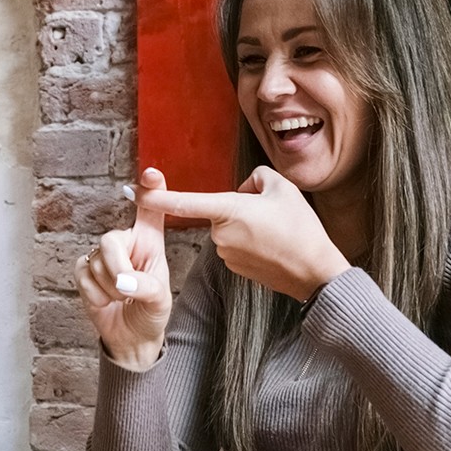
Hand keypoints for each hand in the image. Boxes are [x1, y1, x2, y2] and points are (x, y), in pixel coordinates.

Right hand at [75, 167, 172, 370]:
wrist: (131, 337)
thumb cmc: (150, 312)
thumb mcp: (160, 301)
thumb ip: (146, 288)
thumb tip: (124, 283)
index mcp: (150, 242)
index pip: (151, 210)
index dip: (151, 191)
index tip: (152, 174)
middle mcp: (126, 243)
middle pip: (110, 239)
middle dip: (117, 269)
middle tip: (127, 290)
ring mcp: (103, 256)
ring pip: (96, 263)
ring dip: (109, 289)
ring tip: (121, 298)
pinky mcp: (85, 270)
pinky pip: (82, 276)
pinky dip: (95, 295)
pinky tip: (105, 301)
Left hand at [136, 166, 350, 300]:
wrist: (314, 272)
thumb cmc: (301, 229)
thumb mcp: (283, 188)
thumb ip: (257, 178)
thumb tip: (245, 189)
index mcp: (229, 210)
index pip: (185, 202)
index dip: (158, 196)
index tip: (136, 191)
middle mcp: (220, 234)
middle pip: (221, 209)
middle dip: (240, 206)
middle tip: (272, 214)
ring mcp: (226, 254)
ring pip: (229, 227)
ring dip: (246, 225)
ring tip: (276, 233)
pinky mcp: (234, 268)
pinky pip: (236, 244)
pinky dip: (250, 242)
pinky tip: (272, 246)